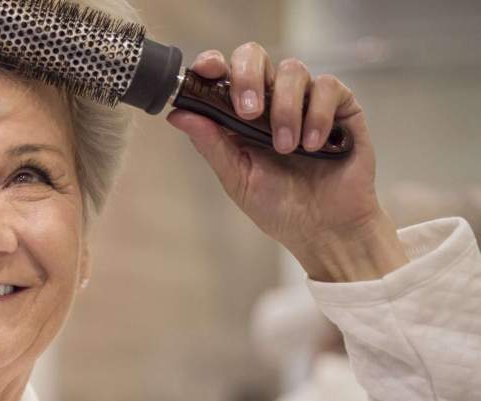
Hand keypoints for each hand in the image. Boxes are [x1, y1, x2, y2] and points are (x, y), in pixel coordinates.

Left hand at [165, 43, 407, 281]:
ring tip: (286, 148)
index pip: (224, 74)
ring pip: (293, 70)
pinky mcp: (341, 106)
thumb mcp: (237, 178)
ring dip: (285, 109)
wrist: (324, 229)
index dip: (213, 64)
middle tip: (248, 113)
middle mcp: (271, 101)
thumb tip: (177, 114)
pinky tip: (315, 145)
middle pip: (255, 56)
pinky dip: (318, 114)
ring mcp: (306, 100)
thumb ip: (211, 144)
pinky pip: (328, 86)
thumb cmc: (278, 206)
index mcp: (239, 115)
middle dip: (248, 78)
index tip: (207, 70)